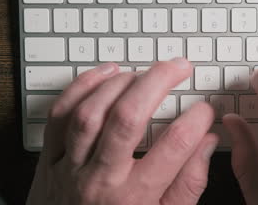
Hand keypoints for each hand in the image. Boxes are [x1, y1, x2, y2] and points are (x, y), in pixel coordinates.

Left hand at [27, 58, 217, 204]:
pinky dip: (82, 87)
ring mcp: (72, 167)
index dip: (197, 120)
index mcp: (136, 197)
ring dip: (120, 84)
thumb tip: (207, 144)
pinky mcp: (51, 158)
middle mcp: (102, 179)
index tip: (205, 111)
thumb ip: (189, 183)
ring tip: (143, 72)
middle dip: (158, 82)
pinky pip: (60, 115)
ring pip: (92, 113)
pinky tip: (105, 74)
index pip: (174, 146)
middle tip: (178, 67)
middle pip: (128, 118)